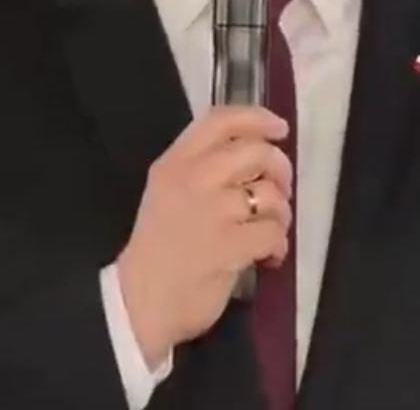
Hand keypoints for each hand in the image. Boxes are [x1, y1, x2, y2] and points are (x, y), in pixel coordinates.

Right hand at [116, 107, 292, 368]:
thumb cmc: (156, 247)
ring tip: (270, 232)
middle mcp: (193, 178)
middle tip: (280, 192)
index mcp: (174, 162)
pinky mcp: (229, 245)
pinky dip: (278, 245)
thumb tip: (255, 157)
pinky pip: (274, 232)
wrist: (138, 301)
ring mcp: (212, 211)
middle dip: (280, 170)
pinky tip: (268, 257)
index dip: (258, 118)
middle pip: (257, 152)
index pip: (221, 119)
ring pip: (271, 194)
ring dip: (282, 214)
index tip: (278, 129)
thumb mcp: (166, 192)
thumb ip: (200, 169)